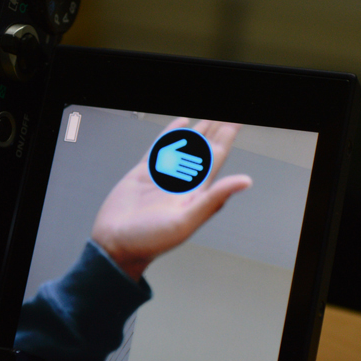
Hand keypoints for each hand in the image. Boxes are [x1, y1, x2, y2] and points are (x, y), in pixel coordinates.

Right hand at [91, 118, 251, 280]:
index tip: (236, 122)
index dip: (227, 137)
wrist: (115, 244)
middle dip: (217, 130)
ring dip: (199, 131)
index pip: (217, 156)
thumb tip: (244, 182)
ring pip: (186, 146)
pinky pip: (161, 148)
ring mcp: (164, 176)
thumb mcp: (187, 221)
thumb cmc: (149, 241)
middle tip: (228, 116)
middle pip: (205, 148)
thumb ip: (214, 198)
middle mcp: (182, 182)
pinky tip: (180, 125)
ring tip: (211, 118)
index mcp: (196, 191)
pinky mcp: (144, 173)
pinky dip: (171, 134)